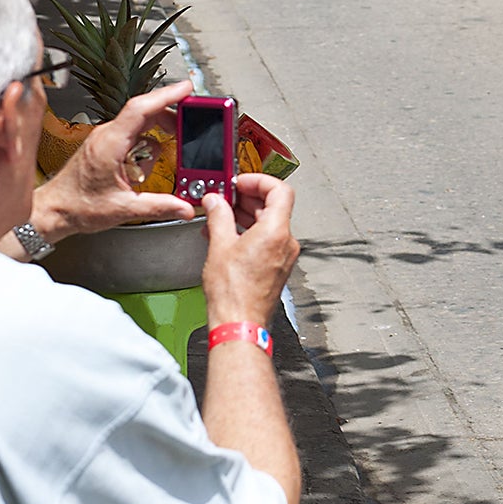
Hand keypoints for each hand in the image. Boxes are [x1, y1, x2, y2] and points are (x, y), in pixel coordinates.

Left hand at [30, 81, 197, 240]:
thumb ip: (160, 206)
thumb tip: (185, 206)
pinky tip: (140, 171)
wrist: (55, 210)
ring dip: (154, 144)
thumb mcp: (124, 209)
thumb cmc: (78, 206)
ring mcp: (107, 139)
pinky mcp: (107, 146)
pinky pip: (134, 138)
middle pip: (147, 113)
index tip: (186, 89)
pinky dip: (144, 150)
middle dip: (170, 122)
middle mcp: (108, 136)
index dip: (166, 95)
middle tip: (187, 133)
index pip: (140, 108)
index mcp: (110, 144)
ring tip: (149, 169)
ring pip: (142, 127)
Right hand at [201, 175, 299, 328]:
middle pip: (275, 206)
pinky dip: (250, 232)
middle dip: (248, 197)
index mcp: (276, 232)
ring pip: (270, 223)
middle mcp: (286, 242)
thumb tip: (216, 202)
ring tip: (222, 215)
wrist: (239, 323)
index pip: (280, 190)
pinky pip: (268, 240)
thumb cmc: (233, 293)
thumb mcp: (220, 246)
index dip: (259, 180)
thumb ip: (219, 216)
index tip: (240, 182)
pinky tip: (229, 235)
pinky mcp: (277, 267)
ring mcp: (284, 256)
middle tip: (226, 196)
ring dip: (247, 215)